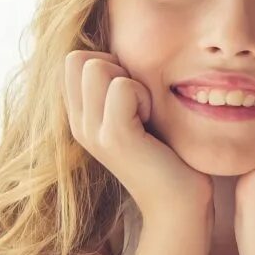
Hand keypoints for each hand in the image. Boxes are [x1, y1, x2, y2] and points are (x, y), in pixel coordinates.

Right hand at [63, 51, 209, 224]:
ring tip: (148, 114)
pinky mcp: (114, 138)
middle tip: (143, 102)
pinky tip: (153, 122)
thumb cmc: (170, 154)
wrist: (180, 202)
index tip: (134, 93)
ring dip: (133, 82)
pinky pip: (121, 87)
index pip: (74, 60)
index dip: (109, 62)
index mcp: (81, 116)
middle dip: (118, 67)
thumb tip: (118, 52)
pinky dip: (144, 95)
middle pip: (79, 58)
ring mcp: (92, 131)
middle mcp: (78, 124)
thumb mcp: (140, 114)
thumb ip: (123, 87)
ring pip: (97, 67)